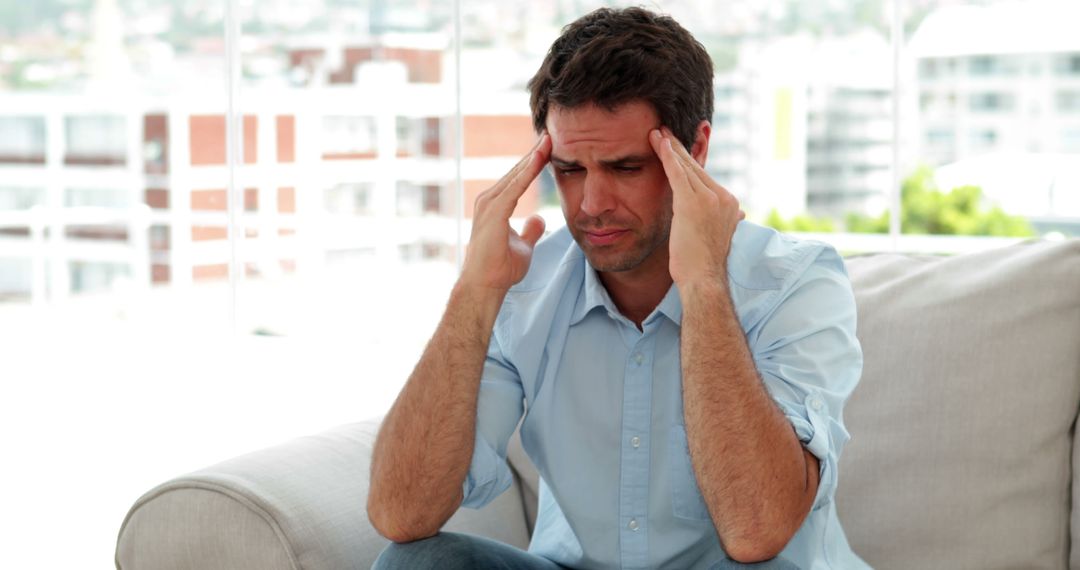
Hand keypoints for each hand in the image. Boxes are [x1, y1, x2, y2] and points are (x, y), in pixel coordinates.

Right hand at [459, 134, 551, 291]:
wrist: (484, 286)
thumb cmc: (499, 270)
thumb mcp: (523, 246)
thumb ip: (530, 230)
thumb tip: (539, 219)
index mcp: (496, 205)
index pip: (519, 178)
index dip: (534, 163)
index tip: (550, 147)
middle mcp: (489, 200)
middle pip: (516, 171)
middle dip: (535, 153)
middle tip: (551, 134)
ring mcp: (488, 205)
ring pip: (515, 176)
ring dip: (532, 158)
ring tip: (548, 140)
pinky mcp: (493, 212)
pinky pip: (514, 188)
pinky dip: (527, 173)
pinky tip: (539, 159)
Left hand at [649, 127, 743, 286]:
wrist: (703, 280)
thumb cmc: (703, 266)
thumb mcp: (718, 237)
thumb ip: (725, 221)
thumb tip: (739, 216)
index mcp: (729, 204)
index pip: (704, 177)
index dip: (688, 161)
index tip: (677, 147)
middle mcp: (723, 197)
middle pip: (695, 167)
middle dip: (678, 149)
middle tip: (664, 131)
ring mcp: (710, 199)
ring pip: (685, 167)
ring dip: (669, 147)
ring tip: (656, 133)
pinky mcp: (693, 202)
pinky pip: (677, 173)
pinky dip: (668, 156)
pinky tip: (659, 142)